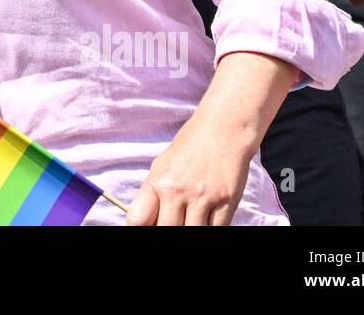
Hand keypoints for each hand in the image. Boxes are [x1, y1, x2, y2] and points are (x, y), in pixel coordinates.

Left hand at [126, 112, 252, 225]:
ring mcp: (203, 198)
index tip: (146, 228)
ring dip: (189, 230)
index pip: (137, 220)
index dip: (138, 230)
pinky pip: (216, 230)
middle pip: (164, 232)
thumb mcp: (162, 166)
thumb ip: (153, 194)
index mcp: (158, 182)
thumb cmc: (190, 147)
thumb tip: (145, 222)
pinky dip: (210, 228)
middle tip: (173, 222)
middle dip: (165, 232)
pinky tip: (206, 220)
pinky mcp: (226, 202)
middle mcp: (178, 191)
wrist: (223, 129)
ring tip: (188, 220)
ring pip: (192, 234)